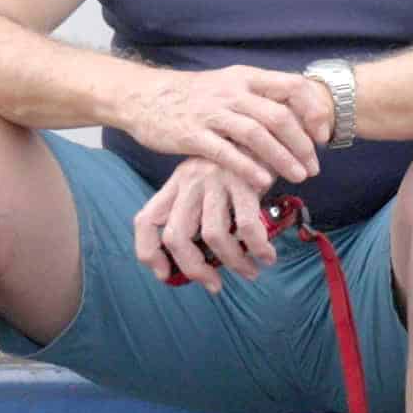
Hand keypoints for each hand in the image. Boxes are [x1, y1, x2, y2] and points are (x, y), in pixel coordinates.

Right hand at [115, 64, 329, 187]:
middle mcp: (232, 91)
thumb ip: (261, 97)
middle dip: (302, 144)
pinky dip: (249, 167)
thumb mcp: (230, 85)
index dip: (313, 111)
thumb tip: (299, 116)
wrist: (144, 96)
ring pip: (257, 134)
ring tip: (298, 177)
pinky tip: (265, 182)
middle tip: (314, 167)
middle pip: (279, 116)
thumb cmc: (195, 96)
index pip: (293, 86)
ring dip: (282, 158)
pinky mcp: (192, 135)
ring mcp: (212, 112)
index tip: (323, 136)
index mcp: (246, 77)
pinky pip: (226, 152)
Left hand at [135, 158, 277, 291]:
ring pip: (213, 235)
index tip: (165, 274)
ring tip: (250, 271)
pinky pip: (246, 226)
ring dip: (233, 262)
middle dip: (194, 269)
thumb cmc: (238, 162)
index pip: (145, 221)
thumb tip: (203, 259)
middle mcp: (189, 182)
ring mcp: (215, 180)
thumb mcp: (208, 181)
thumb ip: (199, 211)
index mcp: (176, 184)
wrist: (265, 127)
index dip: (149, 252)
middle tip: (214, 284)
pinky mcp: (243, 180)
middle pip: (176, 236)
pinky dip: (257, 248)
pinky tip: (267, 255)